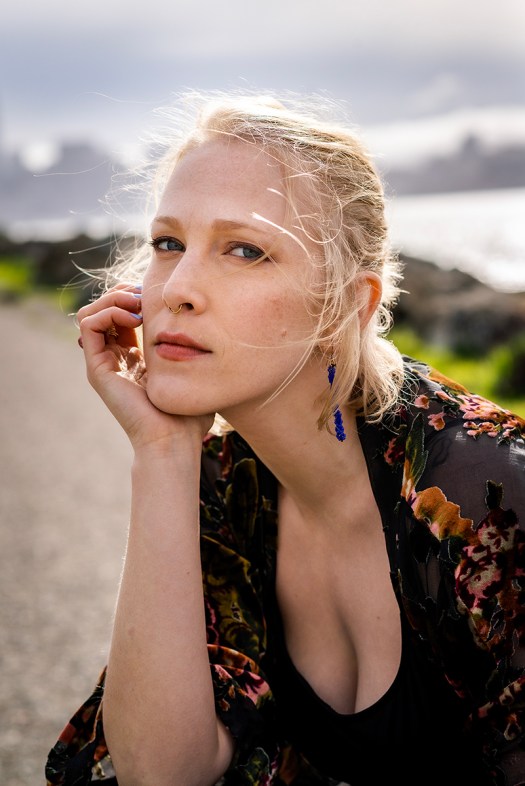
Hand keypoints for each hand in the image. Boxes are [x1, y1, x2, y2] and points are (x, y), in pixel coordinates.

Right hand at [77, 285, 212, 450]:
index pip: (124, 314)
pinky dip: (108, 311)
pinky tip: (134, 318)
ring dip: (113, 299)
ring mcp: (105, 363)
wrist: (173, 441)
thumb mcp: (193, 376)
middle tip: (146, 297)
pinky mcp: (98, 369)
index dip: (137, 297)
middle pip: (104, 309)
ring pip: (91, 313)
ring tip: (138, 305)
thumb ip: (195, 357)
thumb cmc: (188, 417)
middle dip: (123, 292)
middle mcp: (116, 358)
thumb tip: (210, 338)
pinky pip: (88, 325)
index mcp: (135, 357)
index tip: (160, 299)